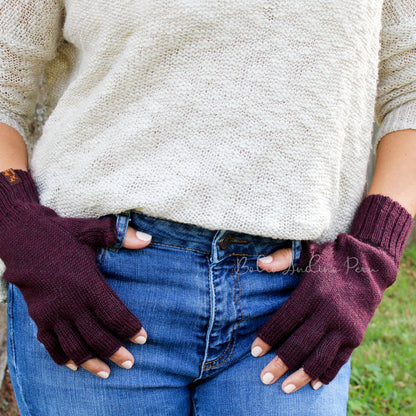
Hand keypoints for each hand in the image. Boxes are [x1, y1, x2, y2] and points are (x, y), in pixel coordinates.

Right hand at [0, 169, 150, 378]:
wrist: (22, 238)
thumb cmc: (61, 235)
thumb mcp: (91, 230)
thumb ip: (120, 235)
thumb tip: (148, 239)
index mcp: (87, 284)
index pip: (115, 315)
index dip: (131, 329)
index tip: (143, 338)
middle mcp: (71, 303)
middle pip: (98, 337)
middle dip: (116, 352)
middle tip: (130, 363)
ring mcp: (52, 313)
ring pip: (74, 347)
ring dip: (91, 362)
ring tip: (106, 372)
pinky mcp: (38, 317)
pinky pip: (50, 345)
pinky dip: (62, 357)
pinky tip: (74, 365)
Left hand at [251, 194, 412, 393]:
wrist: (369, 266)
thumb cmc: (331, 260)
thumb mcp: (308, 252)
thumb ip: (283, 258)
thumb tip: (259, 263)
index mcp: (312, 293)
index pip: (284, 321)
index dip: (267, 338)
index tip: (254, 351)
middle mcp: (328, 313)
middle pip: (299, 345)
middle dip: (279, 364)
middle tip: (264, 378)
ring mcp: (344, 327)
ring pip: (319, 359)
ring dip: (301, 376)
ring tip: (285, 388)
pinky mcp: (355, 337)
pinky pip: (339, 361)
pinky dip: (326, 374)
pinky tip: (313, 384)